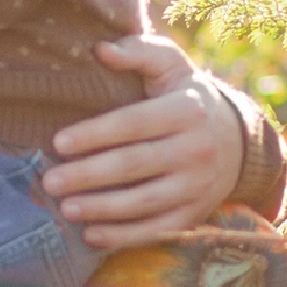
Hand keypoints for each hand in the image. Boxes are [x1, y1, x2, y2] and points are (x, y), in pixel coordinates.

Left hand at [41, 36, 253, 249]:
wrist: (237, 140)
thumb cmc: (186, 96)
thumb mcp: (171, 65)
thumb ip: (138, 51)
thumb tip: (100, 50)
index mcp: (187, 111)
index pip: (133, 123)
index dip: (94, 134)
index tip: (57, 143)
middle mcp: (197, 150)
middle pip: (134, 165)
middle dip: (88, 175)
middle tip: (49, 182)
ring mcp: (198, 186)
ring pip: (144, 202)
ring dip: (102, 209)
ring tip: (65, 209)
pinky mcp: (195, 214)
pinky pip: (157, 230)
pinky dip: (124, 236)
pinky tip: (91, 236)